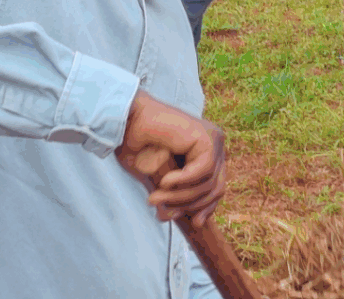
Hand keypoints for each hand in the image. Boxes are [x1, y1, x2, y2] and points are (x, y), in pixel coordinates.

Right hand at [116, 90, 226, 226]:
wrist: (126, 120)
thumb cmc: (137, 146)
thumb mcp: (160, 179)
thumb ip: (176, 196)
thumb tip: (186, 222)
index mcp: (206, 151)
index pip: (217, 187)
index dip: (207, 207)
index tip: (195, 224)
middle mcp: (214, 144)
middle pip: (216, 188)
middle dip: (190, 206)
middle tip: (163, 213)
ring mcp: (213, 139)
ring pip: (209, 184)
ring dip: (180, 197)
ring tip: (155, 198)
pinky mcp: (207, 137)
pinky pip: (204, 171)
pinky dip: (184, 181)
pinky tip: (164, 182)